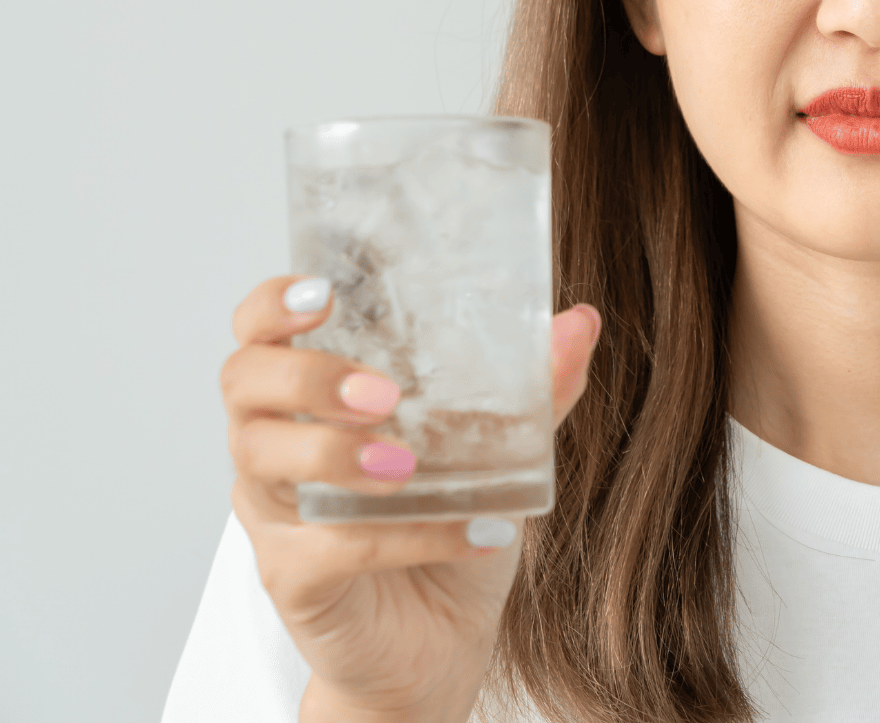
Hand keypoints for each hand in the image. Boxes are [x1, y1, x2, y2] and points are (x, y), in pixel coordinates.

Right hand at [222, 275, 600, 721]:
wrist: (441, 639)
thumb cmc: (448, 524)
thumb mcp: (498, 450)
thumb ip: (534, 389)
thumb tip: (581, 321)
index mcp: (313, 397)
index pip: (259, 332)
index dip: (275, 305)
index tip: (324, 293)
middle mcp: (275, 444)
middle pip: (244, 382)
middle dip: (309, 376)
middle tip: (383, 393)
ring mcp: (276, 513)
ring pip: (265, 460)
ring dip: (335, 453)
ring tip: (407, 464)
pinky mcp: (293, 577)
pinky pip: (333, 548)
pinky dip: (408, 536)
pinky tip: (476, 532)